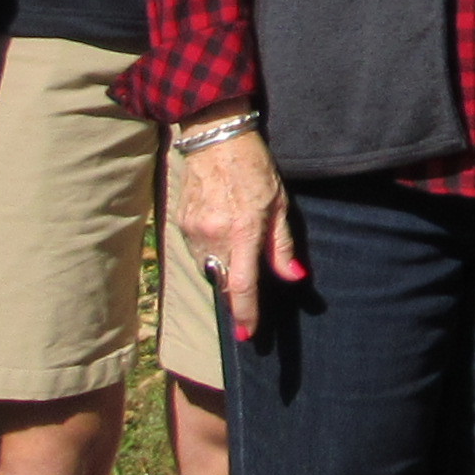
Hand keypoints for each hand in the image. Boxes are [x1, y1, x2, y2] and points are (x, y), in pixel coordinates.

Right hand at [169, 129, 306, 345]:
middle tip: (246, 299)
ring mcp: (194, 231)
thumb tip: (293, 277)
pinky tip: (221, 231)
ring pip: (208, 267)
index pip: (243, 284)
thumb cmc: (255, 169)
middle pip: (223, 281)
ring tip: (236, 246)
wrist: (216, 139)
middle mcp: (215, 235)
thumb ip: (282, 245)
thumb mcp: (279, 204)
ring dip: (223, 269)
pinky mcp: (181, 225)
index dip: (246, 313)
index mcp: (244, 230)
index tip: (248, 334)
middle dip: (235, 294)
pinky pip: (197, 251)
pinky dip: (210, 251)